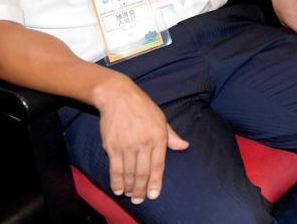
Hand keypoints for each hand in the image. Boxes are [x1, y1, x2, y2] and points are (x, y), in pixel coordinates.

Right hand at [93, 75, 188, 203]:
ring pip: (129, 173)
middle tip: (141, 200)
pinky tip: (118, 189)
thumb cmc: (143, 107)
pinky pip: (115, 168)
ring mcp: (126, 145)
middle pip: (142, 172)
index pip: (158, 164)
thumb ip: (171, 136)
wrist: (118, 96)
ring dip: (130, 187)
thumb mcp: (161, 119)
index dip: (156, 182)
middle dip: (142, 189)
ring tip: (131, 196)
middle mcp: (143, 142)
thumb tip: (185, 146)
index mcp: (158, 136)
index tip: (154, 195)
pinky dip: (116, 181)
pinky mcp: (111, 146)